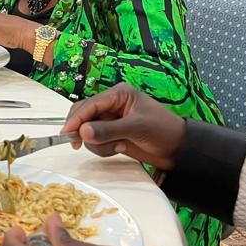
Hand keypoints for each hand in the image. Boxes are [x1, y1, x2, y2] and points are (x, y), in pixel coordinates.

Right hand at [62, 83, 186, 170]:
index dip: (77, 118)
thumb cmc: (163, 131)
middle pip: (84, 115)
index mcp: (118, 94)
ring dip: (99, 143)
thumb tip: (83, 132)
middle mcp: (112, 105)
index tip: (67, 132)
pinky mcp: (112, 135)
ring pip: (88, 131)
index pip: (90, 104)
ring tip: (118, 146)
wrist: (178, 150)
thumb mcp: (136, 128)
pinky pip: (96, 141)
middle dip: (84, 131)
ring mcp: (111, 121)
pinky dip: (104, 148)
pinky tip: (120, 148)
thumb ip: (108, 130)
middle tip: (76, 144)